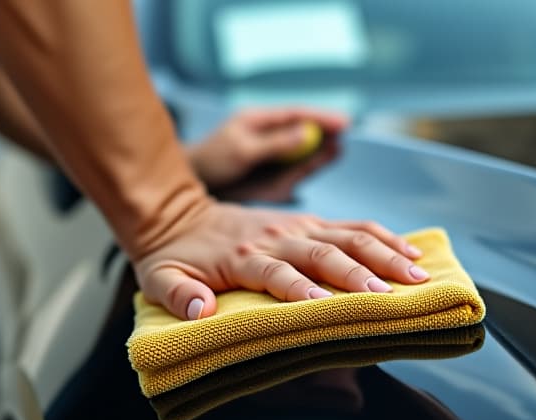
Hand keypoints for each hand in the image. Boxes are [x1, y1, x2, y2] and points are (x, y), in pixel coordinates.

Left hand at [133, 200, 429, 320]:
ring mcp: (298, 226)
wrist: (176, 213)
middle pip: (327, 253)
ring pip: (350, 235)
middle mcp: (278, 238)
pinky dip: (385, 236)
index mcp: (244, 258)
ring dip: (385, 253)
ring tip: (419, 273)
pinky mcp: (310, 221)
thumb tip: (200, 311)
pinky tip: (411, 251)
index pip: (280, 274)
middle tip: (394, 295)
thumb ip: (177, 296)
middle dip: (362, 274)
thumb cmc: (173, 256)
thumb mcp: (159, 280)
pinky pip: (354, 225)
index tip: (331, 308)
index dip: (304, 291)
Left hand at [188, 107, 347, 188]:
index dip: (320, 116)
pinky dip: (312, 164)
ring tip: (338, 148)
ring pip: (304, 151)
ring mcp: (272, 157)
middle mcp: (269, 136)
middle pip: (303, 131)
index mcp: (257, 121)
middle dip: (325, 130)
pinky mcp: (272, 176)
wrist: (189, 189)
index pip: (295, 115)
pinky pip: (297, 169)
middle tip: (346, 130)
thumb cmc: (210, 163)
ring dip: (322, 149)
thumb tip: (305, 133)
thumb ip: (274, 144)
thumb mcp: (241, 151)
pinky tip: (327, 158)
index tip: (341, 120)